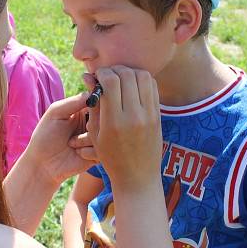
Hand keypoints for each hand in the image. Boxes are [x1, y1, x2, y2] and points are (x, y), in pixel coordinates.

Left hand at [23, 93, 97, 185]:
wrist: (43, 164)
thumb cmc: (45, 136)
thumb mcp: (56, 113)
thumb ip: (74, 101)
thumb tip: (93, 92)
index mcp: (84, 109)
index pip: (100, 99)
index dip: (97, 103)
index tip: (87, 110)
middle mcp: (94, 122)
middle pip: (107, 116)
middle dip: (93, 122)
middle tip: (81, 128)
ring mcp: (97, 138)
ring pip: (106, 133)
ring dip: (87, 138)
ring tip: (71, 143)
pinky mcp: (99, 154)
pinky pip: (103, 149)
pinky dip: (89, 151)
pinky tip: (77, 154)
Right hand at [84, 66, 162, 189]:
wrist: (138, 177)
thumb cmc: (111, 157)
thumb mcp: (95, 133)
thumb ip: (93, 104)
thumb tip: (88, 77)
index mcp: (114, 121)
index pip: (111, 81)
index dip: (102, 73)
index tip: (97, 77)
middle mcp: (134, 116)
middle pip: (127, 75)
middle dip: (115, 70)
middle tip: (108, 76)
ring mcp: (149, 115)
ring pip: (143, 76)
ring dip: (130, 72)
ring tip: (121, 79)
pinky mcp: (158, 115)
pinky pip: (152, 86)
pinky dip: (142, 80)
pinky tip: (133, 86)